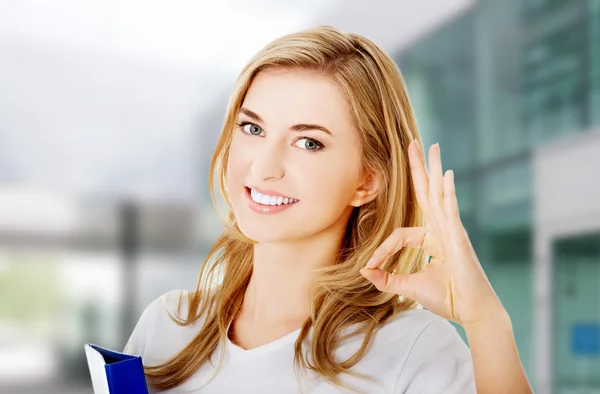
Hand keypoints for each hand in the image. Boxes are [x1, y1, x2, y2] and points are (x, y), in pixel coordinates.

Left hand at [359, 141, 505, 327]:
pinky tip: (445, 175)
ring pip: (438, 194)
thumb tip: (365, 272)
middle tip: (414, 142)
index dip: (382, 249)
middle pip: (426, 193)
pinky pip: (451, 211)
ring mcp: (452, 231)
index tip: (369, 267)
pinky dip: (448, 193)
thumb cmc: (447, 298)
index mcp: (432, 239)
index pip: (399, 234)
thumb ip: (387, 279)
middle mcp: (442, 229)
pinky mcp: (459, 238)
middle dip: (419, 168)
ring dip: (434, 169)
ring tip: (431, 146)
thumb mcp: (409, 287)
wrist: (472, 312)